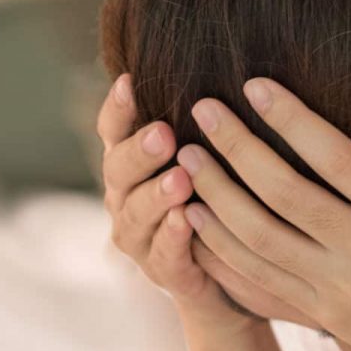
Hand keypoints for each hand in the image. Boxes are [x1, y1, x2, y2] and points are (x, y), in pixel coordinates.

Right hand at [96, 73, 313, 337]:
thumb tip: (237, 67)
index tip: (130, 80)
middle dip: (139, 152)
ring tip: (180, 178)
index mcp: (133, 164)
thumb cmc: (223, 202)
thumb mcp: (214, 158)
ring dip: (156, 195)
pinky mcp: (166, 275)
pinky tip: (185, 220)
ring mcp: (142, 240)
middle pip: (118, 170)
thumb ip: (208, 123)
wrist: (231, 283)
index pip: (113, 130)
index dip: (117, 108)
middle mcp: (127, 199)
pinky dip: (172, 238)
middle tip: (163, 133)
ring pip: (136, 215)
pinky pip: (164, 256)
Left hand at [177, 78, 350, 350]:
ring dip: (216, 194)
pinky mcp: (319, 312)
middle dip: (236, 148)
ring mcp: (337, 287)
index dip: (292, 120)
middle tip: (201, 109)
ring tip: (184, 155)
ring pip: (259, 237)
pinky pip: (256, 278)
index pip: (338, 158)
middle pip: (284, 194)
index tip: (253, 84)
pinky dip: (220, 246)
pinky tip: (192, 215)